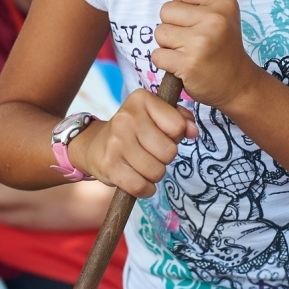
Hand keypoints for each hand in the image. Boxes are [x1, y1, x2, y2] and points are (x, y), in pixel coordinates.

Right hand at [68, 89, 197, 197]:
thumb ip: (180, 118)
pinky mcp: (109, 165)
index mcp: (141, 99)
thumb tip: (193, 132)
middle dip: (165, 158)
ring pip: (156, 171)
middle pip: (169, 152)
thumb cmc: (134, 130)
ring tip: (144, 165)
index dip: (175, 136)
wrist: (95, 145)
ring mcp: (116, 142)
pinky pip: (140, 186)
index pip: (177, 126)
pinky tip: (140, 181)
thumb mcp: (156, 115)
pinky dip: (145, 189)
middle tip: (153, 154)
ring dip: (155, 174)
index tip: (162, 135)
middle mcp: (126, 118)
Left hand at [153, 0, 257, 109]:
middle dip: (172, 26)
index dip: (181, 3)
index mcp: (223, 2)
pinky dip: (164, 63)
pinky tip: (181, 65)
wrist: (237, 84)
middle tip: (190, 39)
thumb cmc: (224, 47)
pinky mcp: (188, 64)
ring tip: (186, 52)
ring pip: (160, 33)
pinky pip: (157, 55)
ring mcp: (201, 42)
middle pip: (166, 10)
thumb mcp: (226, 14)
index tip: (193, 19)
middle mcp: (214, 19)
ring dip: (168, 45)